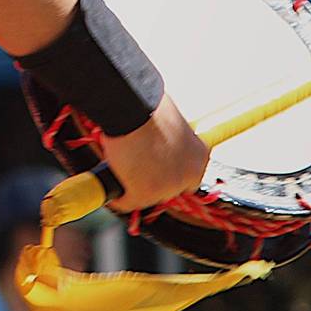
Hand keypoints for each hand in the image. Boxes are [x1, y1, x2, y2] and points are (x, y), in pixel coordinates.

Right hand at [96, 92, 210, 211]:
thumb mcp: (168, 123)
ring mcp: (168, 186)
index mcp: (199, 156)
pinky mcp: (145, 194)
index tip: (154, 166)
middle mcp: (189, 174)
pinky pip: (127, 202)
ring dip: (134, 185)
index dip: (167, 170)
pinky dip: (118, 197)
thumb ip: (168, 139)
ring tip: (121, 170)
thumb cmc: (148, 108)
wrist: (133, 108)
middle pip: (168, 187)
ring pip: (147, 195)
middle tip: (135, 167)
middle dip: (152, 179)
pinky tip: (111, 187)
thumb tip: (155, 143)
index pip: (187, 175)